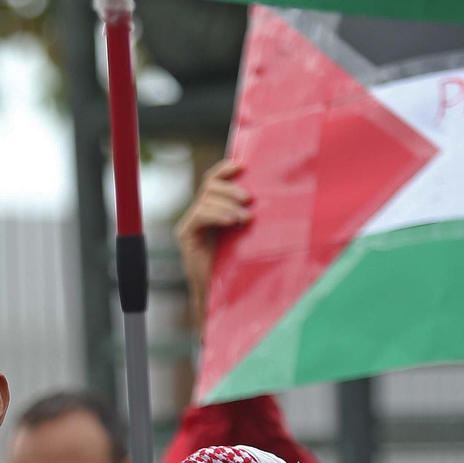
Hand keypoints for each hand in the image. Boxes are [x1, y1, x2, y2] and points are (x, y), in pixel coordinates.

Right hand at [176, 159, 250, 330]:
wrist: (224, 295)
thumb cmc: (243, 266)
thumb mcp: (252, 235)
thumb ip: (254, 216)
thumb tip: (276, 194)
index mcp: (216, 209)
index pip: (215, 180)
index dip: (225, 170)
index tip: (242, 166)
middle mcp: (201, 213)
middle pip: (210, 186)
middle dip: (230, 188)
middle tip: (249, 199)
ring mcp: (192, 224)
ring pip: (206, 199)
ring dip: (227, 204)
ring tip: (244, 217)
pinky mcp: (186, 235)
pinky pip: (199, 215)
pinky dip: (217, 214)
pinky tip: (232, 221)